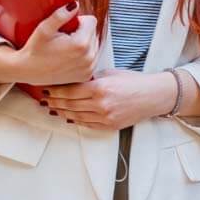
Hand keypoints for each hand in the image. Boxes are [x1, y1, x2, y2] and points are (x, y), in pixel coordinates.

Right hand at [0, 5, 99, 86]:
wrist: (27, 71)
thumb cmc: (34, 50)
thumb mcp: (44, 29)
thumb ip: (60, 16)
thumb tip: (75, 5)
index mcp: (81, 44)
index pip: (92, 21)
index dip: (79, 21)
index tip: (67, 28)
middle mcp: (89, 57)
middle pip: (94, 33)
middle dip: (82, 32)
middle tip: (64, 39)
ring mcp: (89, 68)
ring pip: (94, 45)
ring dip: (84, 44)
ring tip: (65, 48)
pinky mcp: (86, 76)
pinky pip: (92, 58)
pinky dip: (84, 56)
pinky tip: (69, 57)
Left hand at [44, 70, 175, 129]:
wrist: (154, 96)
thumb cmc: (135, 82)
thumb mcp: (111, 73)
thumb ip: (92, 78)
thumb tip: (73, 81)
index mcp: (100, 88)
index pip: (69, 91)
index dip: (55, 91)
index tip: (46, 89)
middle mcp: (101, 104)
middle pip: (69, 104)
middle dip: (54, 102)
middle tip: (45, 100)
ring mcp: (105, 117)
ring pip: (75, 116)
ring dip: (62, 112)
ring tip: (53, 108)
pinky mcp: (109, 126)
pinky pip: (87, 124)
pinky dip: (75, 120)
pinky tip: (68, 116)